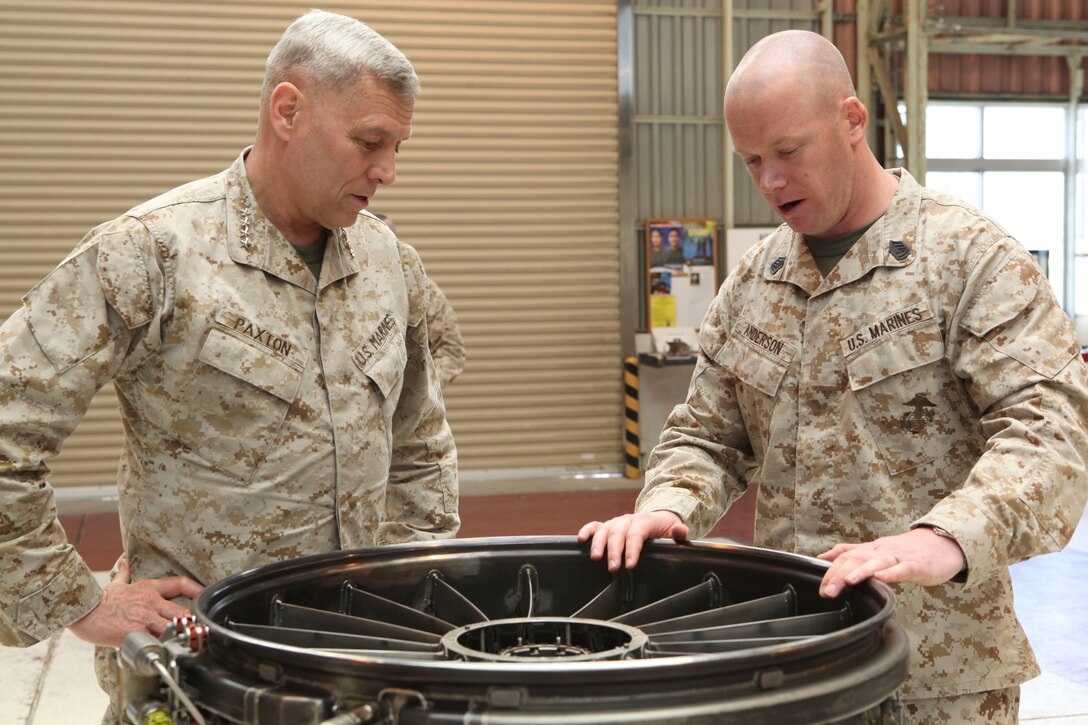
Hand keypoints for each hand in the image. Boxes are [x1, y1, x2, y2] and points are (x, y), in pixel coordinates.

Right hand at [69, 558, 204, 647]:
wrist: (83, 611)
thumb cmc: (99, 600)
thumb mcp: (116, 584)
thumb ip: (124, 574)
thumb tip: (123, 561)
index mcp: (149, 588)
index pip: (180, 583)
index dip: (196, 589)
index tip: (205, 594)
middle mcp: (151, 602)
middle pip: (183, 611)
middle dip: (192, 622)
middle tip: (198, 629)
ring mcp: (145, 619)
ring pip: (173, 627)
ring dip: (181, 636)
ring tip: (187, 642)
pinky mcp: (135, 634)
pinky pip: (155, 642)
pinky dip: (163, 648)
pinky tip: (169, 652)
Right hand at [578, 511, 689, 571]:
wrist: (658, 518)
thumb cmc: (666, 528)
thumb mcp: (676, 529)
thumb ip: (679, 532)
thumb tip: (680, 531)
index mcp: (645, 521)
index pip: (636, 534)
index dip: (632, 549)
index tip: (629, 565)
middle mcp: (628, 520)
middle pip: (618, 533)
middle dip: (614, 551)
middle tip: (613, 568)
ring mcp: (617, 522)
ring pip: (604, 530)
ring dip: (598, 543)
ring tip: (596, 558)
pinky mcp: (608, 526)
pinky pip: (595, 526)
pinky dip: (587, 530)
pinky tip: (580, 539)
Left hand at [816, 527, 966, 597]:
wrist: (942, 543)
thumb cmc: (908, 551)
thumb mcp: (876, 550)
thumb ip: (851, 553)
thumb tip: (823, 557)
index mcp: (871, 550)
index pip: (845, 557)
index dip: (831, 571)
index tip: (822, 588)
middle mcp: (881, 551)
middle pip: (856, 559)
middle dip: (840, 575)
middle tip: (828, 591)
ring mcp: (899, 557)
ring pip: (877, 562)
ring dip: (861, 571)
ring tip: (848, 581)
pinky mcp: (917, 565)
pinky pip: (903, 568)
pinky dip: (892, 572)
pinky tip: (883, 577)